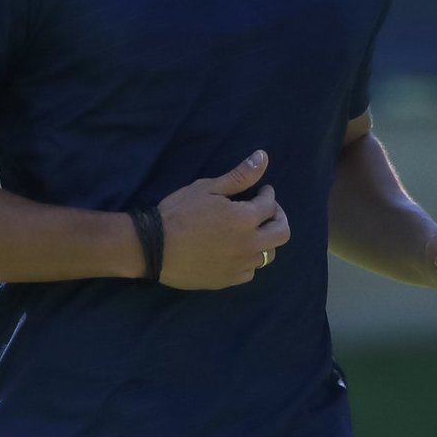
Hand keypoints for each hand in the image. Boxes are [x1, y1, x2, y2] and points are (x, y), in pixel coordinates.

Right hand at [157, 150, 290, 289]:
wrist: (154, 247)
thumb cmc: (179, 213)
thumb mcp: (208, 188)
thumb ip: (240, 176)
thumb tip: (263, 157)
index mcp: (246, 219)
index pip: (270, 205)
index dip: (268, 194)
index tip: (262, 191)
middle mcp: (249, 245)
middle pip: (282, 233)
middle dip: (278, 217)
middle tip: (266, 211)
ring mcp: (240, 265)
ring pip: (268, 254)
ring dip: (264, 240)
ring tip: (249, 231)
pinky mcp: (228, 280)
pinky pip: (250, 271)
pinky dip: (248, 259)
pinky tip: (236, 251)